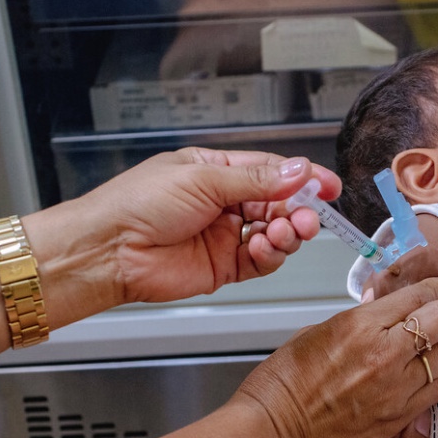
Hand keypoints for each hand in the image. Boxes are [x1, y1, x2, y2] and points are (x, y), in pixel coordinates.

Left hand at [32, 147, 337, 305]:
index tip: (329, 186)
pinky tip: (262, 248)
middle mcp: (225, 203)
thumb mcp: (202, 179)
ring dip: (288, 234)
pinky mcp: (224, 267)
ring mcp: (226, 236)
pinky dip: (270, 256)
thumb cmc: (138, 204)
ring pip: (276, 234)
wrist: (109, 250)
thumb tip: (298, 171)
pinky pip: (262, 262)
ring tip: (283, 233)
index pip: (273, 171)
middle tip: (310, 218)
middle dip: (300, 211)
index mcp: (218, 172)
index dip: (304, 178)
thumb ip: (256, 180)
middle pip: (280, 205)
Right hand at [233, 277, 437, 437]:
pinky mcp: (400, 417)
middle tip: (436, 320)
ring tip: (432, 351)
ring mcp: (396, 388)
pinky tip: (426, 378)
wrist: (274, 431)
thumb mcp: (317, 331)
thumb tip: (380, 306)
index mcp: (361, 324)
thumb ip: (358, 319)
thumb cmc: (285, 382)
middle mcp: (385, 353)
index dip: (435, 290)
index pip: (419, 296)